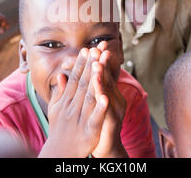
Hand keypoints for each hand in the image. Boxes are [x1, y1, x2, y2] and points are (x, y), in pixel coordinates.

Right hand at [39, 48, 107, 157]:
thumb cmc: (59, 130)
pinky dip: (100, 108)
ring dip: (95, 81)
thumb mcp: (56, 109)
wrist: (60, 154)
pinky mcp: (88, 131)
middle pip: (83, 84)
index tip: (87, 49)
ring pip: (89, 97)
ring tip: (100, 66)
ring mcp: (80, 118)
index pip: (75, 79)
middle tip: (96, 49)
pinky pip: (95, 118)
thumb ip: (60, 92)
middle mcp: (72, 107)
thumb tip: (61, 75)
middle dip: (90, 66)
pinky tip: (106, 97)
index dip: (81, 64)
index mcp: (66, 101)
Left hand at [91, 42, 127, 157]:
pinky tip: (103, 96)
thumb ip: (87, 88)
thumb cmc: (98, 124)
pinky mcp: (111, 123)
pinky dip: (105, 104)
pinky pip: (107, 112)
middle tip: (99, 48)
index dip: (100, 59)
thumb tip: (75, 72)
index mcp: (109, 93)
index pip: (104, 73)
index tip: (97, 44)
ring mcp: (115, 111)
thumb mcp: (92, 103)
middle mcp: (115, 99)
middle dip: (102, 63)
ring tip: (98, 65)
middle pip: (108, 78)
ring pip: (108, 92)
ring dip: (103, 78)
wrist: (106, 147)